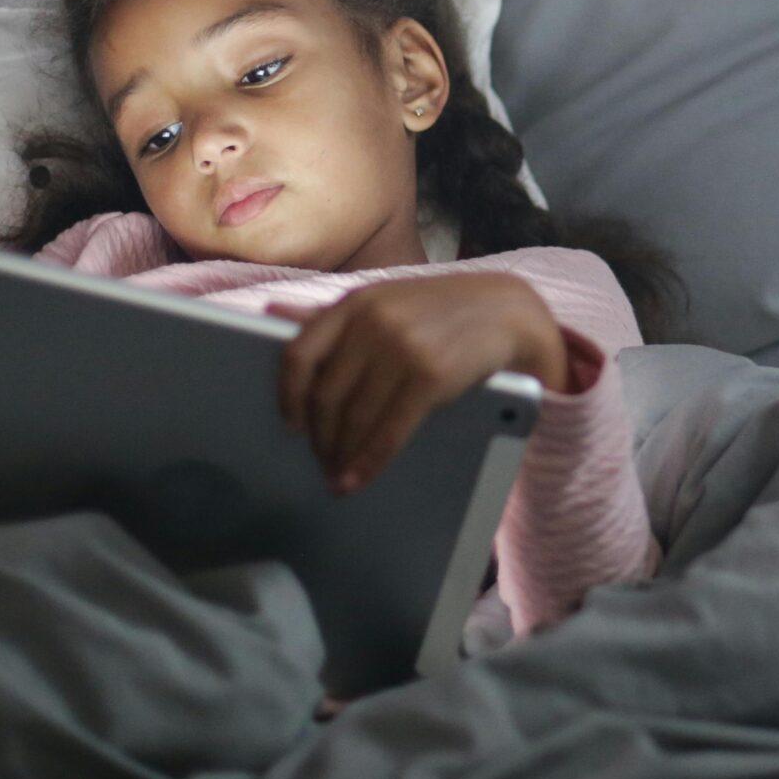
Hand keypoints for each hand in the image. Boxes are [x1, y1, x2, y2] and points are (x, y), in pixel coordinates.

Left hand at [267, 275, 565, 494]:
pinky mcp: (430, 376)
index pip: (298, 354)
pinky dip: (369, 461)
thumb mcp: (385, 300)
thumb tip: (271, 314)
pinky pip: (388, 431)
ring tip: (339, 476)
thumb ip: (334, 314)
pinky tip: (360, 478)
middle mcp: (372, 322)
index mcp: (354, 303)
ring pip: (354, 419)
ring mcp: (401, 348)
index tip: (290, 427)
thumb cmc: (440, 310)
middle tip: (322, 462)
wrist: (507, 312)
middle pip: (326, 396)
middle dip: (320, 438)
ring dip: (342, 456)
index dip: (288, 397)